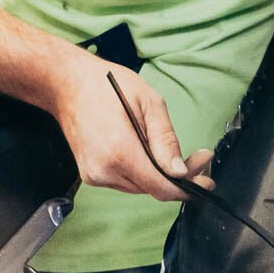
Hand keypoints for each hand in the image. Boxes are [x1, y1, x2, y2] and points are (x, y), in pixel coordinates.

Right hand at [49, 51, 213, 201]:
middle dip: (177, 177)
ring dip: (158, 174)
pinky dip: (140, 171)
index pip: (162, 188)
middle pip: (153, 189)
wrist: (67, 84)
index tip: (206, 178)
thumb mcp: (148, 102)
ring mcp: (94, 176)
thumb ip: (166, 140)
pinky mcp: (90, 175)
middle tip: (197, 159)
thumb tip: (180, 171)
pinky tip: (144, 150)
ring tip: (167, 150)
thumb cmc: (106, 85)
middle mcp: (104, 171)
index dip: (188, 187)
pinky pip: (126, 181)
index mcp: (120, 152)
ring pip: (140, 187)